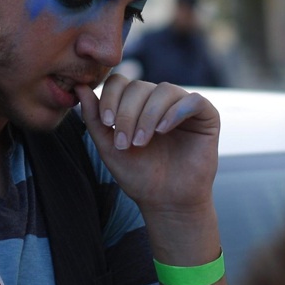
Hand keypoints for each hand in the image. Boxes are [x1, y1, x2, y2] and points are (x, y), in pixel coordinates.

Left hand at [75, 75, 219, 214]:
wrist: (166, 202)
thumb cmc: (138, 175)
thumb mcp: (108, 146)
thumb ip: (94, 117)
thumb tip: (79, 87)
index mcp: (136, 104)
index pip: (121, 82)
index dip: (111, 97)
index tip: (106, 123)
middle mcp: (159, 101)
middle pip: (140, 86)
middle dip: (127, 114)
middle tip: (124, 142)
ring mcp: (183, 106)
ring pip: (164, 90)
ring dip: (148, 116)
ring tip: (141, 142)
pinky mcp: (206, 116)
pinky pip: (193, 100)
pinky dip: (176, 112)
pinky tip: (163, 130)